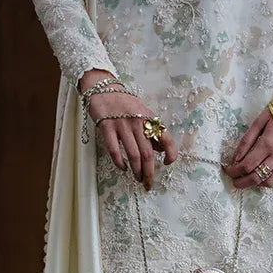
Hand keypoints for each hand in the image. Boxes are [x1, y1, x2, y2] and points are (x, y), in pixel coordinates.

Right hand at [79, 69, 177, 190]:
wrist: (102, 88)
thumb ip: (151, 131)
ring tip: (137, 178)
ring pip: (133, 155)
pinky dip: (120, 163)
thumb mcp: (142, 113)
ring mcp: (122, 124)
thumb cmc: (125, 104)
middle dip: (150, 173)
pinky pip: (114, 151)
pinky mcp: (106, 127)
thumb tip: (161, 151)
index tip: (167, 164)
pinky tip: (123, 168)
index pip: (166, 138)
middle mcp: (137, 122)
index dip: (171, 153)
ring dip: (137, 171)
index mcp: (149, 118)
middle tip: (148, 184)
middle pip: (148, 154)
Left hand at [222, 93, 272, 188]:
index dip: (234, 170)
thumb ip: (246, 141)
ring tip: (248, 178)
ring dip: (256, 184)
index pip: (247, 165)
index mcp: (267, 144)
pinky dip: (271, 180)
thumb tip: (235, 159)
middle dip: (242, 182)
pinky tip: (264, 175)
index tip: (227, 169)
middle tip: (234, 180)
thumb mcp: (258, 122)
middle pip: (256, 178)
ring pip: (269, 182)